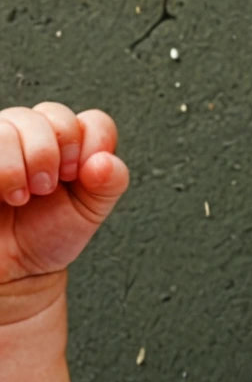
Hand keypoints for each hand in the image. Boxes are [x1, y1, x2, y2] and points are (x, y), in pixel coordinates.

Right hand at [0, 103, 128, 284]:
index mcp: (74, 143)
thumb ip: (110, 182)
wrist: (11, 268)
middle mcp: (38, 133)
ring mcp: (5, 141)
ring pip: (14, 122)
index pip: (94, 122)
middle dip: (52, 154)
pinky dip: (2, 169)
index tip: (77, 178)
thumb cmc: (48, 234)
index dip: (91, 148)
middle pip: (53, 112)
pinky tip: (1, 192)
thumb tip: (104, 161)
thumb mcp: (89, 211)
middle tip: (46, 188)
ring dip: (20, 164)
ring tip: (21, 196)